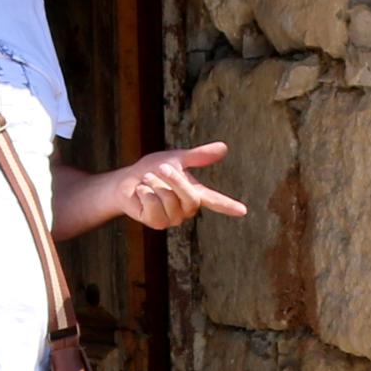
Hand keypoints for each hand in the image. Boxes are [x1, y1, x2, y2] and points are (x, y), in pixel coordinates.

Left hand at [100, 142, 242, 232]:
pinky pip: (154, 207)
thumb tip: (224, 147)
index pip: (215, 201)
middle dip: (174, 180)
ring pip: (170, 201)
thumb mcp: (176, 158)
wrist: (127, 180)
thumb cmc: (153, 169)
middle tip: (161, 167)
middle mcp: (186, 209)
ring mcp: (172, 218)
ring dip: (155, 185)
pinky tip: (141, 193)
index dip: (228, 205)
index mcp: (195, 193)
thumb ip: (199, 156)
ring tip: (147, 181)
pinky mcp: (156, 223)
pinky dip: (144, 194)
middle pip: (190, 198)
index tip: (243, 211)